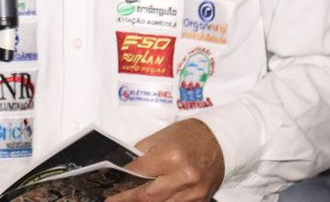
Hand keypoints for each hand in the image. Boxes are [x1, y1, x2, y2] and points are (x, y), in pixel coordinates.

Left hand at [107, 119, 224, 201]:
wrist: (221, 140)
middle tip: (114, 200)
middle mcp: (184, 177)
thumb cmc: (188, 135)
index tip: (108, 191)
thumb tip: (124, 168)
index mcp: (171, 157)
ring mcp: (194, 192)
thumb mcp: (161, 136)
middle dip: (129, 199)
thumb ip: (142, 154)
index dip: (122, 184)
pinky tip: (155, 199)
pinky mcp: (202, 199)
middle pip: (149, 197)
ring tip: (131, 199)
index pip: (139, 174)